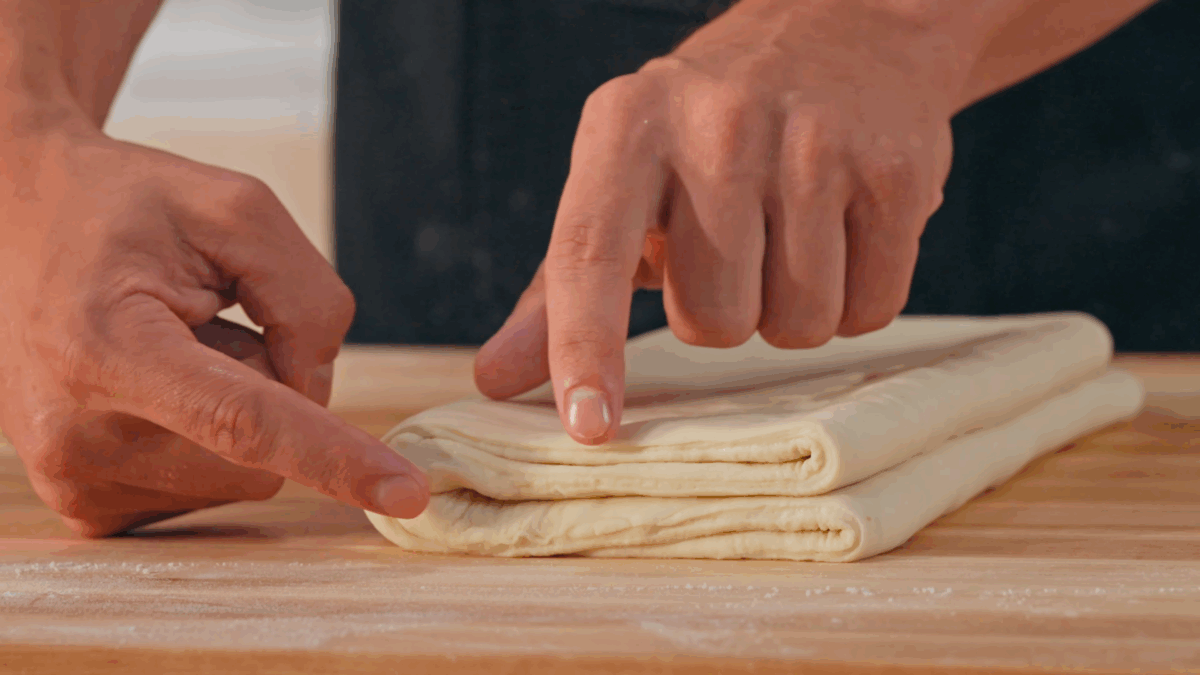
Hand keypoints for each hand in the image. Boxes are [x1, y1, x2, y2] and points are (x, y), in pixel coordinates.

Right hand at [0, 120, 427, 535]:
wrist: (18, 219)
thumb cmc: (127, 207)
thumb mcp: (237, 208)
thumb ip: (307, 299)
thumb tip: (318, 396)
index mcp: (106, 347)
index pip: (244, 420)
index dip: (334, 458)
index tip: (407, 495)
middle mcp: (76, 432)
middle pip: (263, 456)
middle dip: (272, 388)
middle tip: (204, 319)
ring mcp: (73, 477)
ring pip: (243, 476)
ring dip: (239, 408)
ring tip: (171, 345)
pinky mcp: (84, 501)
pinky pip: (209, 487)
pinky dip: (211, 438)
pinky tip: (158, 385)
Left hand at [475, 0, 962, 443]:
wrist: (844, 32)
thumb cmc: (707, 135)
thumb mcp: (621, 184)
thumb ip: (557, 289)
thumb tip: (495, 381)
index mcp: (626, 125)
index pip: (590, 254)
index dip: (585, 347)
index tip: (589, 426)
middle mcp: (715, 123)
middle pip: (711, 321)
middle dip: (720, 312)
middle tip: (733, 249)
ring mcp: (813, 142)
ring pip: (794, 324)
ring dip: (788, 312)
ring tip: (788, 238)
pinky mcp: (895, 168)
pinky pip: (870, 310)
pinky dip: (855, 301)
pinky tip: (845, 236)